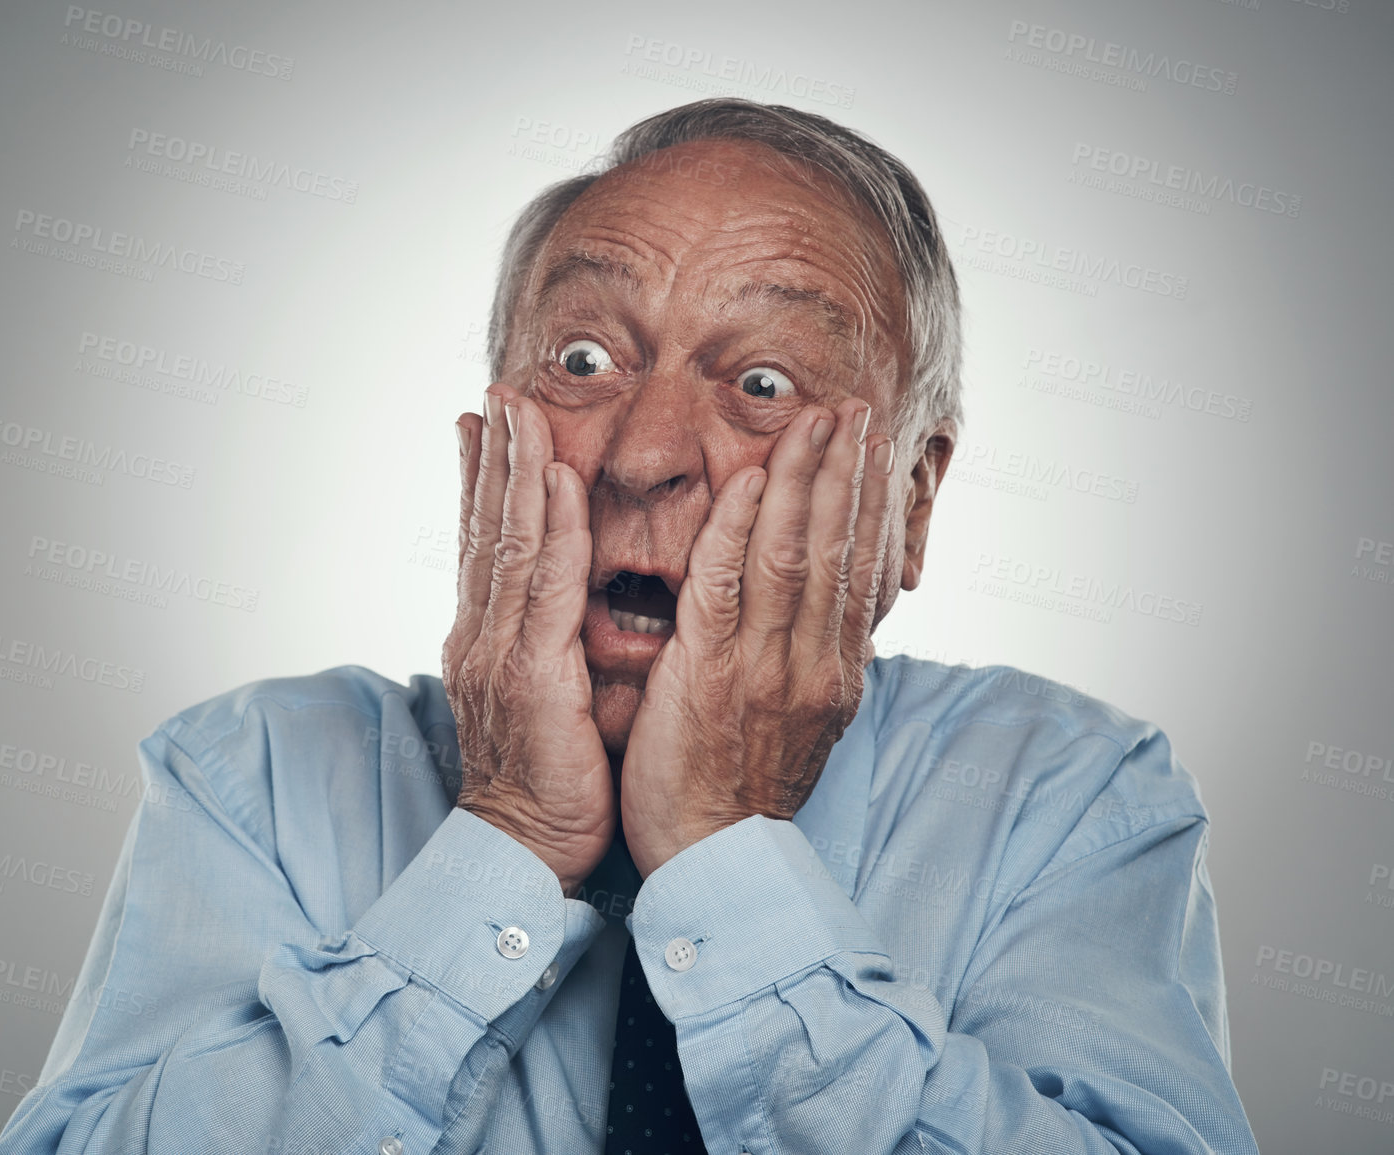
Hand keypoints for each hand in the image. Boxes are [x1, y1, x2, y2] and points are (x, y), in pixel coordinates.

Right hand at [445, 384, 614, 894]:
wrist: (525, 851)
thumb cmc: (548, 783)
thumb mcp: (543, 700)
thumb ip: (547, 647)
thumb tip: (564, 610)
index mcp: (488, 641)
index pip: (484, 545)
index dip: (482, 481)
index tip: (484, 425)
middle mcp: (482, 635)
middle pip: (485, 528)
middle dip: (492, 455)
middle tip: (497, 392)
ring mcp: (497, 652)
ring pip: (505, 541)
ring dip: (513, 468)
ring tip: (517, 408)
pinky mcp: (529, 674)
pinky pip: (542, 587)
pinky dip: (546, 527)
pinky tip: (555, 480)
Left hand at [618, 399, 895, 877]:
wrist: (712, 864)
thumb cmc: (741, 794)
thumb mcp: (800, 727)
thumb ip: (812, 664)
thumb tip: (831, 618)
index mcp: (835, 675)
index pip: (858, 572)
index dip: (867, 505)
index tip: (872, 451)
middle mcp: (814, 666)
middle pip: (836, 551)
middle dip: (846, 473)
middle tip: (853, 409)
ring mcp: (766, 670)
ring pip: (791, 557)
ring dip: (804, 481)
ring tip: (815, 421)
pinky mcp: (713, 677)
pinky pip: (727, 590)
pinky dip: (739, 531)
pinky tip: (750, 482)